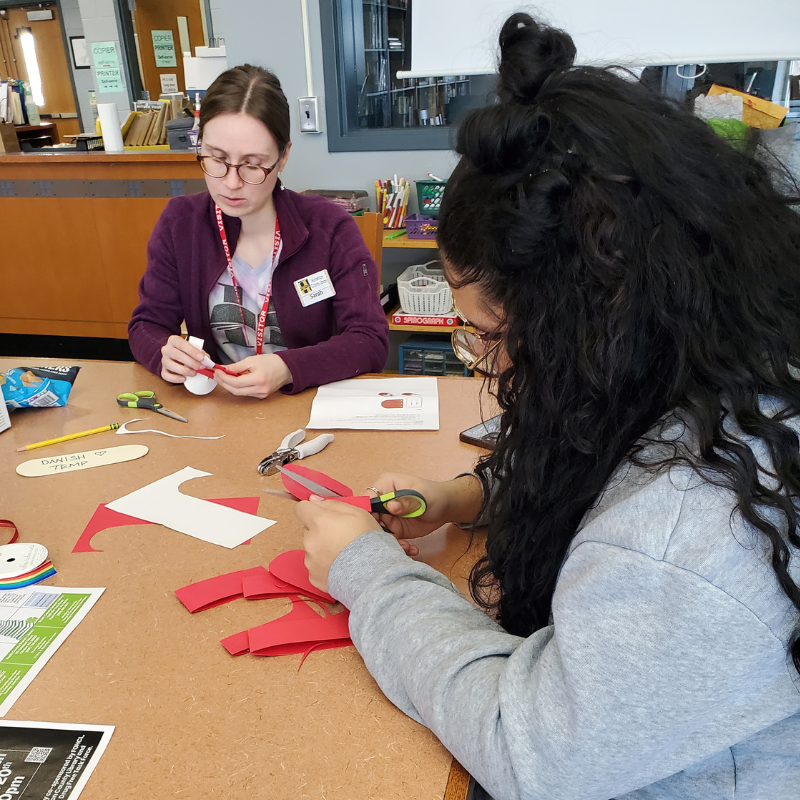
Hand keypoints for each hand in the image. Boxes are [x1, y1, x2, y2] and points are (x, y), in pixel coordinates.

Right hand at [160, 335, 205, 383]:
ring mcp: (164, 360)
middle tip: (201, 367)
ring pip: (170, 365)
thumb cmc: (188, 352)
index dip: (192, 351)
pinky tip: (184, 379)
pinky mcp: (163, 370)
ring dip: (184, 370)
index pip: (181, 344)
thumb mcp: (195, 350)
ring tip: (194, 373)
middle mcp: (166, 349)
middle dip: (191, 362)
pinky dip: (175, 378)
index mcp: (174, 340)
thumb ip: (201, 354)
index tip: (202, 358)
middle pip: (177, 355)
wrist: (179, 357)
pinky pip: (165, 375)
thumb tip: (207, 361)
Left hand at [214, 354, 291, 399]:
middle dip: (224, 383)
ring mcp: (261, 394)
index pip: (235, 382)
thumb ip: (237, 366)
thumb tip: (224, 369)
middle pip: (235, 391)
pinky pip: (246, 393)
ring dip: (230, 386)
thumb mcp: (252, 360)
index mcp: (258, 379)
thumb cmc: (271, 362)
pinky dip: (238, 388)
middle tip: (217, 375)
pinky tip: (235, 381)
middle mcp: (260, 390)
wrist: (286, 368)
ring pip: (240, 393)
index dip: (224, 378)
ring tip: (223, 377)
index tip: (218, 371)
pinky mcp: (262, 396)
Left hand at [297, 496, 379, 593]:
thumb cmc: (367, 540)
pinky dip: (324, 566)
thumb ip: (332, 504)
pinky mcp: (313, 577)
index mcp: (318, 522)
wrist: (374, 573)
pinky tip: (339, 566)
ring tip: (343, 554)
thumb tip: (313, 500)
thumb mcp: (357, 513)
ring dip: (322, 548)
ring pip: (312, 548)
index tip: (323, 515)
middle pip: (308, 529)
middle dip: (320, 530)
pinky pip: (315, 567)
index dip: (312, 510)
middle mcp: (309, 541)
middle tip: (340, 536)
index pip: (301, 509)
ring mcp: (310, 561)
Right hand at [368, 473, 482, 555]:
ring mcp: (387, 516)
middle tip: (393, 541)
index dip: (369, 514)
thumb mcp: (422, 496)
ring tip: (405, 547)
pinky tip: (410, 548)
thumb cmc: (434, 494)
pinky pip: (389, 539)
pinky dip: (398, 546)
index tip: (379, 526)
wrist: (446, 507)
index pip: (367, 500)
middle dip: (378, 532)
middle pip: (369, 519)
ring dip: (389, 542)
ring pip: (377, 532)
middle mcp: (382, 501)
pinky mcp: (393, 529)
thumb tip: (391, 506)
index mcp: (384, 485)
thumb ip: (406, 501)